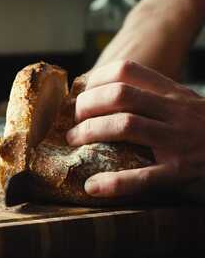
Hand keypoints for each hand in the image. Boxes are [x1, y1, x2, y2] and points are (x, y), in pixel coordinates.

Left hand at [65, 60, 204, 197]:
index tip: (80, 93)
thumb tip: (104, 103)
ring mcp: (180, 141)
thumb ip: (154, 102)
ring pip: (125, 126)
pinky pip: (143, 176)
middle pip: (120, 95)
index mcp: (174, 94)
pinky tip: (93, 187)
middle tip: (72, 121)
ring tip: (74, 142)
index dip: (96, 79)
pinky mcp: (183, 173)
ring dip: (90, 133)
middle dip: (86, 106)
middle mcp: (176, 112)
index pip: (128, 70)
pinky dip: (113, 182)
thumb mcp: (186, 108)